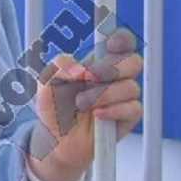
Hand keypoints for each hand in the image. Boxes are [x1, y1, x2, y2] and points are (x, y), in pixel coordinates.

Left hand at [27, 28, 143, 180]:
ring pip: (131, 87)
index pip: (122, 43)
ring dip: (103, 94)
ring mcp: (123, 97)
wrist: (56, 141)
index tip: (110, 44)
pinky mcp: (128, 117)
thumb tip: (80, 68)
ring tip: (82, 104)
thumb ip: (58, 68)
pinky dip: (114, 111)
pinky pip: (134, 108)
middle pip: (134, 61)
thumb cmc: (54, 109)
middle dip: (111, 69)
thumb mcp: (46, 84)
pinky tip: (97, 116)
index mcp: (99, 63)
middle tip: (89, 78)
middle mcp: (115, 78)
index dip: (123, 39)